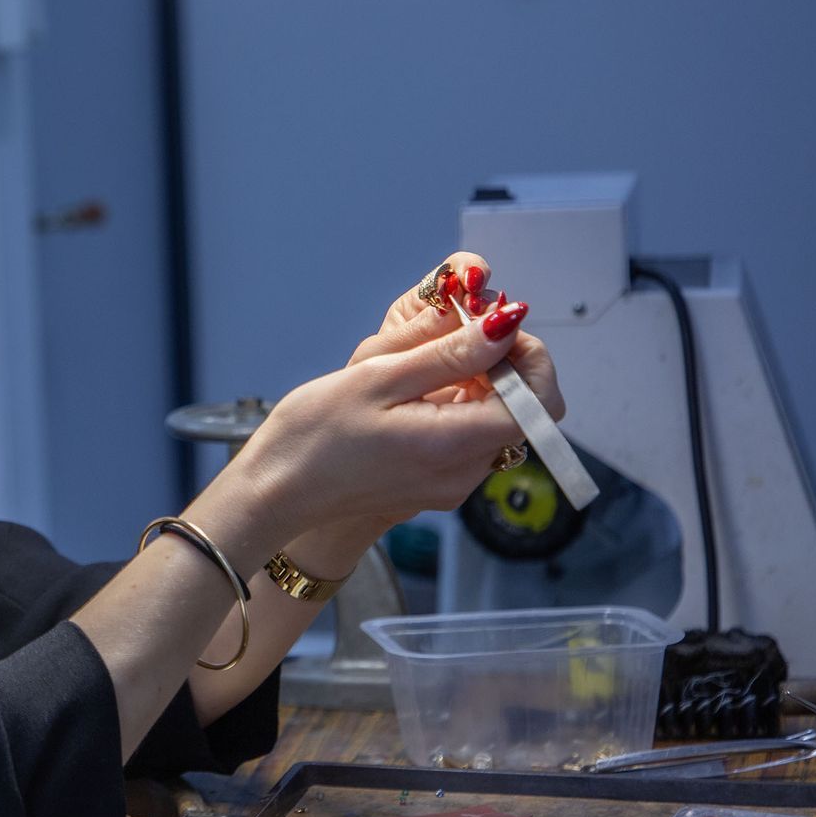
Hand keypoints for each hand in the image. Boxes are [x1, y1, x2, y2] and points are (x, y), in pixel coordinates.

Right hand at [221, 263, 564, 543]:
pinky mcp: (435, 485)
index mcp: (454, 446)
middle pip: (524, 412)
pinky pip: (469, 439)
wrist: (276, 491)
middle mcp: (464, 474)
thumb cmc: (312, 436)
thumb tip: (505, 325)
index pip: (539, 401)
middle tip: (455, 334)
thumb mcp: (377, 377)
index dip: (528, 356)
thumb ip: (449, 352)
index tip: (490, 326)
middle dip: (502, 364)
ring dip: (478, 383)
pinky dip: (457, 407)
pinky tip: (415, 392)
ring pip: (496, 422)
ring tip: (424, 362)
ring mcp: (451, 485)